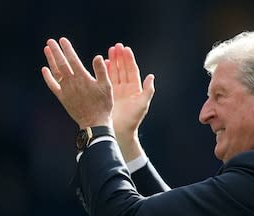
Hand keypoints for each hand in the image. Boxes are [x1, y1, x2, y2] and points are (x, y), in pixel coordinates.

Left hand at [41, 37, 112, 128]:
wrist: (94, 122)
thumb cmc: (103, 104)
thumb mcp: (107, 87)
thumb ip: (101, 71)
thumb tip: (97, 56)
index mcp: (83, 78)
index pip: (73, 59)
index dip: (67, 49)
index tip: (63, 40)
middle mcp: (72, 82)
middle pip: (61, 63)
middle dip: (56, 51)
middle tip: (50, 41)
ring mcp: (65, 90)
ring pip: (55, 72)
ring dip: (50, 60)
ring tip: (47, 50)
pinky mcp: (62, 98)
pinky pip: (52, 85)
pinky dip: (48, 77)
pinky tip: (45, 70)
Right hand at [106, 43, 154, 159]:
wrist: (121, 131)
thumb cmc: (133, 120)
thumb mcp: (142, 104)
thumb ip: (148, 91)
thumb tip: (151, 77)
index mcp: (135, 89)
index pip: (132, 70)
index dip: (129, 60)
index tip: (126, 49)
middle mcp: (126, 88)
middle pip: (123, 69)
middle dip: (120, 57)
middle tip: (116, 46)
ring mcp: (117, 90)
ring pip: (114, 72)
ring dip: (112, 62)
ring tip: (109, 51)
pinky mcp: (108, 94)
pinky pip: (106, 80)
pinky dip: (105, 71)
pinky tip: (102, 63)